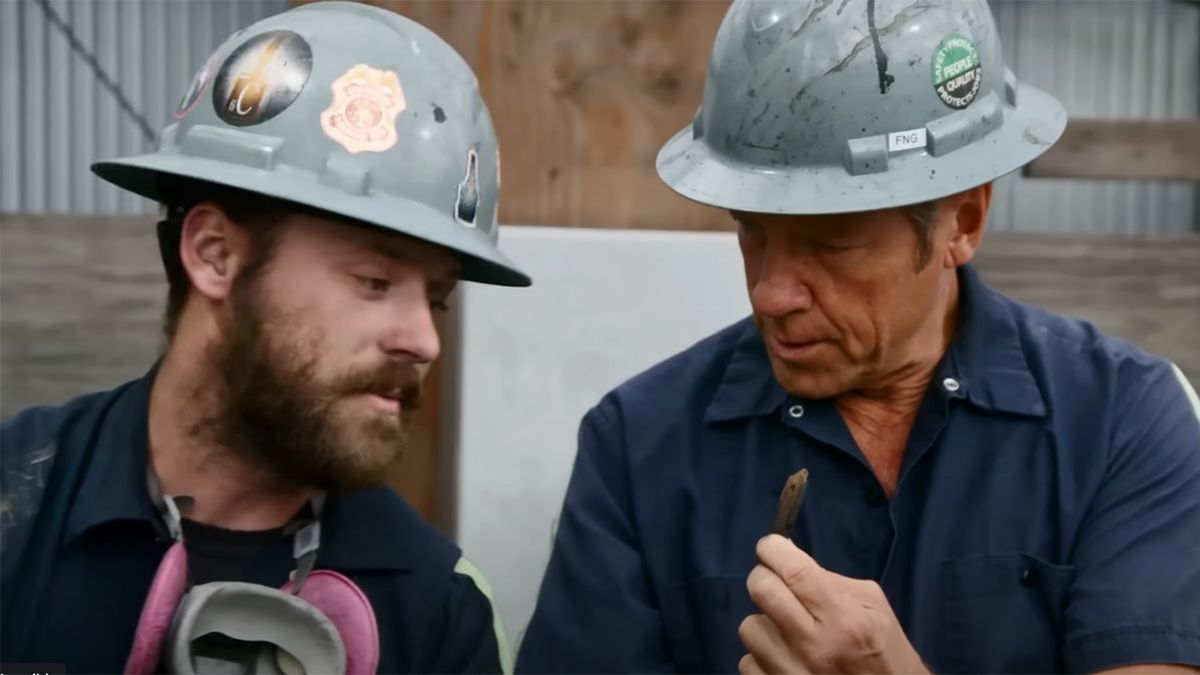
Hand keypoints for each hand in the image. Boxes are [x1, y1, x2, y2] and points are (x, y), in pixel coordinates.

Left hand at [737, 535, 928, 674]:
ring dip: (764, 622)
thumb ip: (832, 582)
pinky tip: (783, 657)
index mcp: (844, 619)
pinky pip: (747, 661)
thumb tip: (790, 562)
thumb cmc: (884, 652)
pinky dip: (761, 655)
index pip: (793, 570)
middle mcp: (814, 646)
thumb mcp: (874, 608)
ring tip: (785, 630)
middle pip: (761, 591)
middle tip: (775, 581)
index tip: (772, 547)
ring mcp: (790, 673)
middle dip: (763, 577)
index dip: (773, 549)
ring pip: (749, 627)